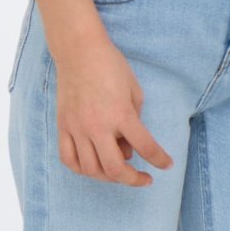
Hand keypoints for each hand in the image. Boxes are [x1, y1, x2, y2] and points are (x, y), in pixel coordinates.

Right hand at [53, 31, 174, 187]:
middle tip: (143, 178)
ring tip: (118, 170)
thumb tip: (128, 146)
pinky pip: (68, 159)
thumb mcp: (133, 89)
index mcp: (121, 114)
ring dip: (108, 177)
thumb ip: (135, 119)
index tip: (166, 165)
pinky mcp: (63, 126)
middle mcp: (98, 125)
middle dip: (133, 180)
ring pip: (91, 169)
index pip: (145, 147)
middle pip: (115, 169)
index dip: (159, 160)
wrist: (79, 50)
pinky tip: (93, 166)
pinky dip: (81, 169)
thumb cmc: (111, 65)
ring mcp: (77, 128)